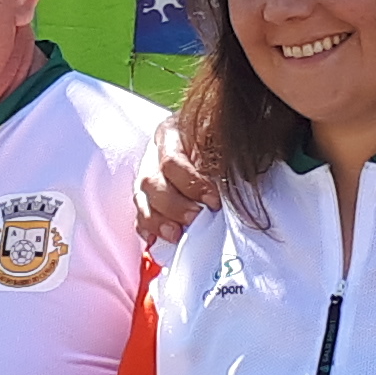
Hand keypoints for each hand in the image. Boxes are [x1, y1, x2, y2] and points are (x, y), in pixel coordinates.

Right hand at [131, 126, 217, 250]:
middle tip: (195, 219)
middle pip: (152, 182)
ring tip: (175, 235)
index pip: (172, 161)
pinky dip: (147, 229)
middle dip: (174, 206)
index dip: (191, 184)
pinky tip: (155, 240)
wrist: (207, 138)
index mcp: (170, 135)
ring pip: (141, 200)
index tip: (213, 201)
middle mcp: (153, 154)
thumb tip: (236, 184)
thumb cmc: (217, 139)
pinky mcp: (145, 197)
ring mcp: (145, 176)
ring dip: (158, 221)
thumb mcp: (220, 139)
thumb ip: (222, 158)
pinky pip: (139, 214)